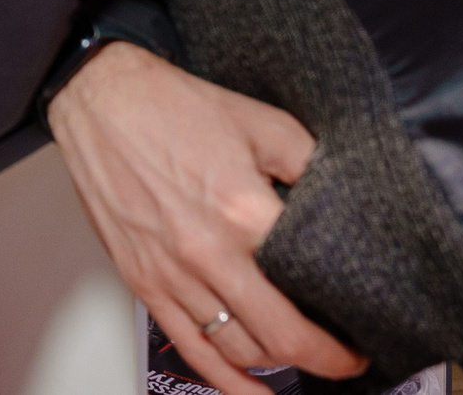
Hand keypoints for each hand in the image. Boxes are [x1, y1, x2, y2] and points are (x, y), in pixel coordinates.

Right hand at [47, 44, 367, 394]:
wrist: (99, 97)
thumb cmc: (172, 105)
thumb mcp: (263, 121)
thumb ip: (311, 165)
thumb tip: (346, 204)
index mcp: (244, 213)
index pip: (309, 296)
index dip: (344, 330)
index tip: (362, 335)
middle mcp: (208, 253)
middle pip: (279, 339)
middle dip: (324, 360)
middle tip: (346, 360)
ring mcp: (170, 273)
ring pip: (237, 350)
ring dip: (277, 365)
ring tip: (299, 356)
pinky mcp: (141, 280)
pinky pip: (190, 348)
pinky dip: (225, 382)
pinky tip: (249, 392)